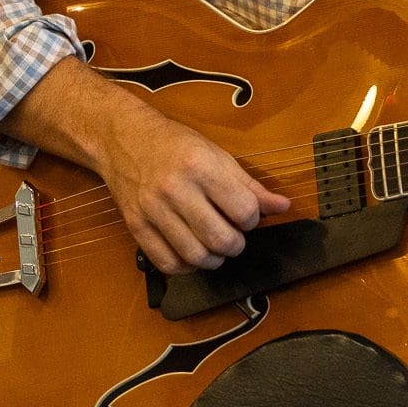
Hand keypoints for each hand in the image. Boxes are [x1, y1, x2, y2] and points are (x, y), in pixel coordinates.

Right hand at [96, 99, 290, 274]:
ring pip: (195, 256)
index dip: (253, 219)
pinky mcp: (135, 226)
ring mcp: (152, 210)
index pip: (243, 210)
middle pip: (220, 239)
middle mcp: (175, 189)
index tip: (246, 216)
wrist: (124, 139)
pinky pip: (167, 263)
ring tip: (216, 247)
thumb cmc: (175, 145)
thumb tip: (282, 207)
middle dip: (236, 244)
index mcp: (200, 167)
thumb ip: (250, 185)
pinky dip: (186, 267)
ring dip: (214, 259)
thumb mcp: (217, 155)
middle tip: (234, 236)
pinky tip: (192, 253)